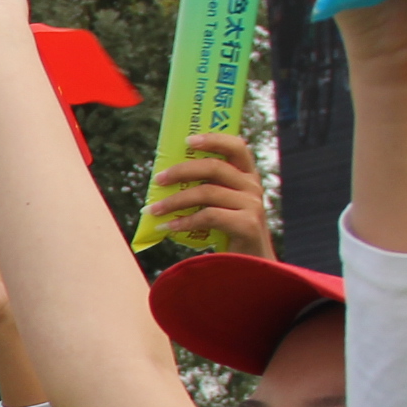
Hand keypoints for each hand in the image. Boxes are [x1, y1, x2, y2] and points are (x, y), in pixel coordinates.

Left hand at [144, 132, 276, 257]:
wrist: (249, 268)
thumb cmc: (227, 234)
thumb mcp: (219, 206)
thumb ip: (204, 189)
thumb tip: (163, 181)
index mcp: (247, 176)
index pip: (236, 146)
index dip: (213, 139)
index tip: (187, 140)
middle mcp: (253, 186)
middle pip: (214, 167)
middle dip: (181, 171)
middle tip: (158, 180)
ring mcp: (253, 205)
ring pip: (207, 192)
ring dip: (174, 201)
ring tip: (153, 210)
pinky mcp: (248, 225)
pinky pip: (209, 216)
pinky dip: (184, 221)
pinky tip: (167, 227)